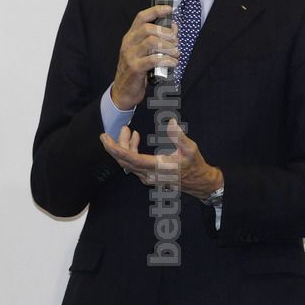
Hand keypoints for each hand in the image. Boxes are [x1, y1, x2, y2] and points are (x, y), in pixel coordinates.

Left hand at [100, 118, 223, 198]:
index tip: (105, 138)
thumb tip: (170, 122)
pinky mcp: (148, 176)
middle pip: (124, 160)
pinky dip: (130, 150)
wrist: (199, 182)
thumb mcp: (190, 149)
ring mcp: (147, 177)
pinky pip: (133, 164)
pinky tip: (136, 138)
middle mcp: (149, 175)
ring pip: (127, 162)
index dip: (116, 148)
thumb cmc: (194, 165)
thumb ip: (179, 136)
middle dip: (118, 144)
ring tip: (128, 130)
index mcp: (158, 167)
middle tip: (118, 128)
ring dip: (124, 145)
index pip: (130, 159)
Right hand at [111, 5, 178, 109]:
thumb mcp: (143, 52)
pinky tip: (173, 63)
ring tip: (176, 53)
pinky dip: (166, 60)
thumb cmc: (136, 70)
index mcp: (130, 37)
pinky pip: (153, 60)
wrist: (123, 91)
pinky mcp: (135, 68)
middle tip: (176, 40)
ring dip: (168, 47)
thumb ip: (155, 41)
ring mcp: (130, 56)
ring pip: (151, 43)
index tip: (169, 9)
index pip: (141, 17)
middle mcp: (129, 44)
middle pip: (148, 28)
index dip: (156, 11)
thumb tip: (173, 30)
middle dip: (166, 32)